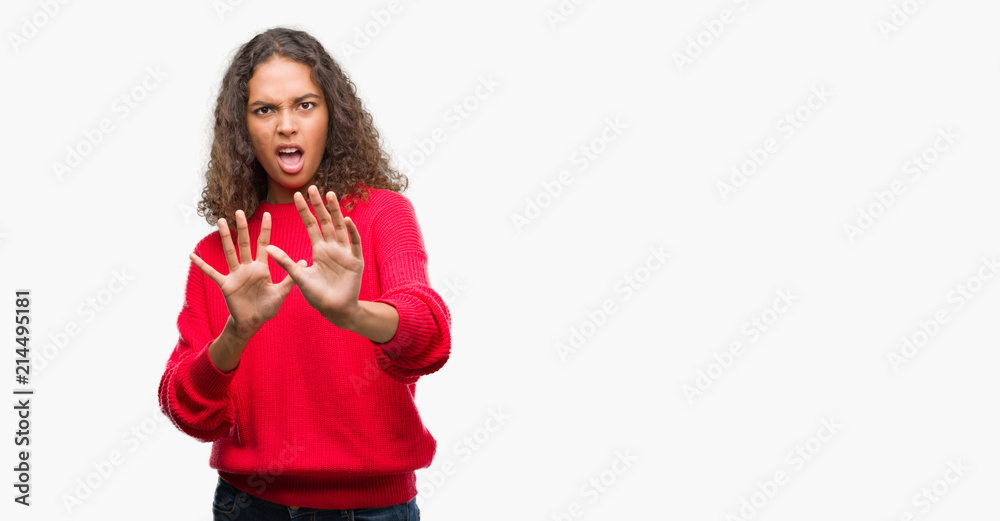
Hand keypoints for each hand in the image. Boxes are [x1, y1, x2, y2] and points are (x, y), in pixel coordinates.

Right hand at [189, 209, 303, 340]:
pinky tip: (192, 255)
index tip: (268, 214)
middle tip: (239, 211)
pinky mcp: (226, 284)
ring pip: (229, 252)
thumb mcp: (281, 293)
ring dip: (225, 237)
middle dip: (242, 228)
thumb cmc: (267, 307)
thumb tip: (304, 261)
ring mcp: (235, 274)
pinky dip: (202, 265)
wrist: (253, 322)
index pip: (264, 245)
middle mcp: (247, 267)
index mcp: (261, 268)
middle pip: (244, 243)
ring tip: (221, 221)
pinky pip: (212, 273)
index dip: (266, 230)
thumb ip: (290, 277)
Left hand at [266, 185, 363, 328]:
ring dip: (336, 212)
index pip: (311, 225)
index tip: (297, 195)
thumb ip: (285, 261)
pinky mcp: (355, 261)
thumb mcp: (298, 276)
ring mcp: (345, 253)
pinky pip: (354, 244)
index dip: (305, 210)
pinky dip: (352, 232)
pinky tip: (347, 220)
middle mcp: (332, 248)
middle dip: (319, 205)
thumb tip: (267, 247)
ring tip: (330, 196)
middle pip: (326, 222)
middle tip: (313, 187)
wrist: (335, 310)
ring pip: (340, 228)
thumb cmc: (318, 295)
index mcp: (319, 250)